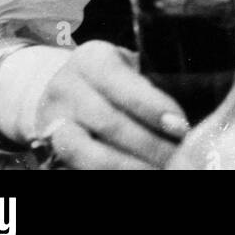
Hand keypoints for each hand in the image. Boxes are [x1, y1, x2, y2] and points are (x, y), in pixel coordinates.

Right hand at [34, 42, 188, 168]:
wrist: (56, 90)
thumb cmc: (108, 78)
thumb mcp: (125, 66)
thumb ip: (149, 84)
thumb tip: (187, 115)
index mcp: (91, 60)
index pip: (125, 85)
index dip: (155, 109)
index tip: (182, 127)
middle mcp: (66, 89)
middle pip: (109, 123)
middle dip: (149, 145)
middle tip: (179, 157)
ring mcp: (51, 123)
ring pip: (87, 154)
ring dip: (128, 167)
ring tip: (160, 170)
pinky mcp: (47, 152)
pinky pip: (77, 169)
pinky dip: (107, 174)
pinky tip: (136, 174)